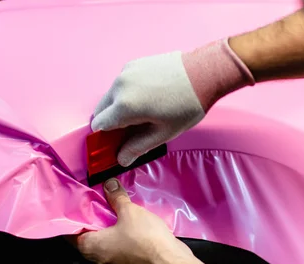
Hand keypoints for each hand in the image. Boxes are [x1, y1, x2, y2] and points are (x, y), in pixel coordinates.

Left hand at [73, 178, 196, 263]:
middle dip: (91, 224)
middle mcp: (98, 259)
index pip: (71, 234)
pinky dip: (119, 240)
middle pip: (87, 239)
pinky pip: (118, 250)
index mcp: (90, 247)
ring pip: (104, 246)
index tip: (76, 209)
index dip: (73, 221)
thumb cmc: (144, 239)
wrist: (169, 262)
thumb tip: (109, 184)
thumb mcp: (128, 211)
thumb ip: (116, 197)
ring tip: (113, 215)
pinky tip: (128, 228)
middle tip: (96, 208)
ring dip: (106, 232)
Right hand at [91, 40, 253, 166]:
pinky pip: (121, 83)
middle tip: (130, 128)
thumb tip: (121, 159)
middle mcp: (119, 86)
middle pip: (100, 110)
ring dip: (118, 106)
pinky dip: (126, 92)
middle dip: (110, 121)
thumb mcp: (162, 133)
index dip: (105, 137)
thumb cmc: (187, 105)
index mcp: (124, 106)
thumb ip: (137, 147)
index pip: (99, 125)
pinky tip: (147, 95)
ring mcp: (125, 72)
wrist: (204, 72)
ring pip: (110, 96)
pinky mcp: (133, 64)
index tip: (116, 141)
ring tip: (142, 110)